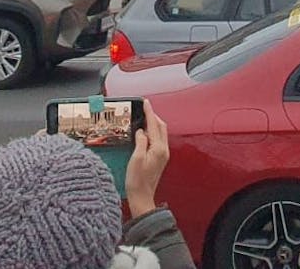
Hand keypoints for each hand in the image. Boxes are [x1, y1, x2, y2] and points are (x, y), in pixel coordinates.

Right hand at [124, 101, 168, 217]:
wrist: (142, 197)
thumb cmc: (137, 181)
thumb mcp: (135, 159)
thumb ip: (140, 142)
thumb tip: (141, 131)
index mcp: (158, 149)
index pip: (154, 125)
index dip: (149, 112)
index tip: (145, 102)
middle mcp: (163, 150)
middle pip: (161, 127)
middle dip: (153, 116)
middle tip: (144, 108)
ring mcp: (163, 155)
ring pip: (160, 133)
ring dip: (153, 124)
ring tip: (143, 117)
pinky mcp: (160, 159)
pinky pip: (158, 140)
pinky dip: (152, 132)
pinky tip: (144, 133)